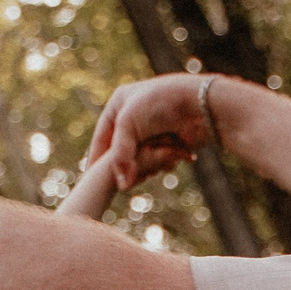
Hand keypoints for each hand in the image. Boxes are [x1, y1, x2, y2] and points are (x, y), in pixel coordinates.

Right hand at [86, 74, 210, 189]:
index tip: (90, 179)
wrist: (200, 103)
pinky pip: (160, 159)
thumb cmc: (160, 104)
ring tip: (150, 172)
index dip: (96, 159)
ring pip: (141, 157)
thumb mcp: (128, 125)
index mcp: (119, 103)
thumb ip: (120, 156)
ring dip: (147, 166)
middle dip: (126, 165)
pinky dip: (163, 164)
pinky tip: (170, 164)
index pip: (102, 137)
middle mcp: (135, 115)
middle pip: (122, 150)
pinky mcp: (171, 137)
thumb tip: (123, 186)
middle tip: (124, 182)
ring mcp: (154, 127)